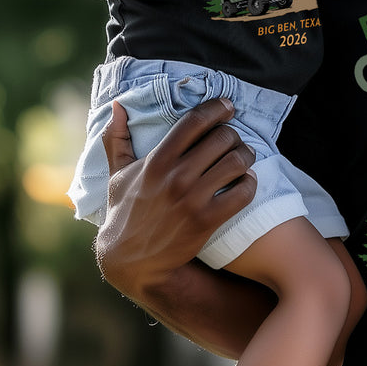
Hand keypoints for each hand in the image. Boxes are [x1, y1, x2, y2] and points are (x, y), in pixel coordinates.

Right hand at [94, 97, 256, 296]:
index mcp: (156, 160)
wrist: (132, 260)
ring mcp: (192, 199)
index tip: (228, 106)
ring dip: (246, 155)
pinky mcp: (207, 220)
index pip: (194, 121)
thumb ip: (117, 139)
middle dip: (233, 134)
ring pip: (236, 161)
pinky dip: (250, 183)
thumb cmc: (126, 212)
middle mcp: (176, 176)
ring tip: (244, 157)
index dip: (217, 108)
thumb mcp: (118, 174)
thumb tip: (117, 106)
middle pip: (222, 138)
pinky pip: (243, 192)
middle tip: (235, 139)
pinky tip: (244, 182)